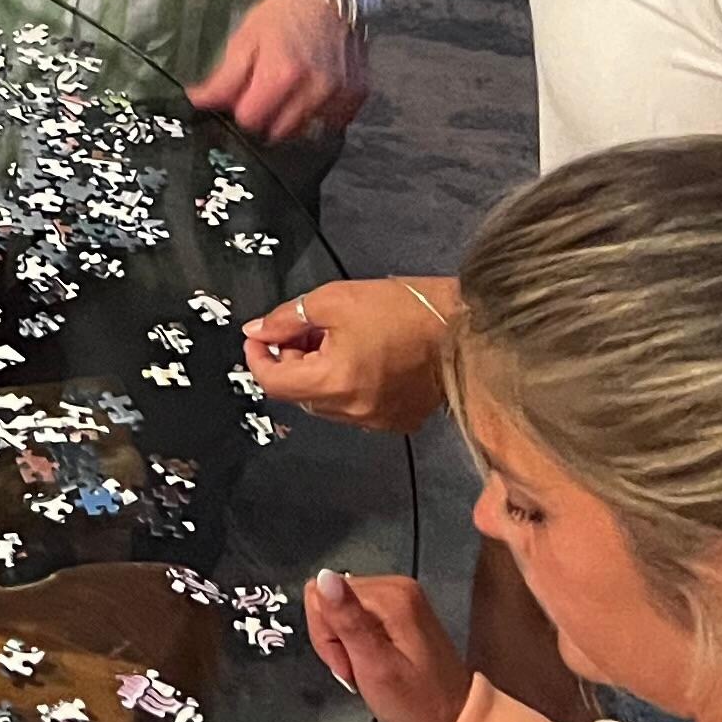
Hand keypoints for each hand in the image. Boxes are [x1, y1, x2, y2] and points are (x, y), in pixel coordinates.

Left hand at [185, 0, 368, 145]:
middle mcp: (315, 90)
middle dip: (266, 117)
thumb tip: (198, 103)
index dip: (241, 110)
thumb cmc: (282, 14)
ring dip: (291, 118)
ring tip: (290, 89)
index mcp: (281, 74)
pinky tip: (312, 91)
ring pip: (304, 132)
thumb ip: (224, 79)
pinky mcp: (357, 96)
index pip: (250, 120)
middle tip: (265, 92)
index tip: (243, 97)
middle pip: (277, 132)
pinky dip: (318, 114)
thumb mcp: (245, 39)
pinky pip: (331, 124)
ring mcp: (339, 95)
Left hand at [240, 277, 450, 432]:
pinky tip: (358, 358)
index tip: (260, 337)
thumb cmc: (403, 309)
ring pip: (325, 403)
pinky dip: (345, 386)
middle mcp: (353, 411)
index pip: (273, 383)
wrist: (465, 325)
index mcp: (334, 382)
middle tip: (302, 329)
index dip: (258, 357)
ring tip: (332, 340)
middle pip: (298, 394)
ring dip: (316, 374)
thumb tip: (256, 332)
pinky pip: (354, 408)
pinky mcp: (399, 421)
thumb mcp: (334, 300)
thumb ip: (288, 318)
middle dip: (290, 361)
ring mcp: (378, 421)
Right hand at [305, 569, 471, 721]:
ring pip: (339, 609)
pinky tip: (373, 664)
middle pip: (330, 599)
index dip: (326, 635)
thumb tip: (323, 575)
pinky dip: (356, 644)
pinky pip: (355, 618)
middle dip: (336, 641)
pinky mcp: (399, 613)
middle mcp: (395, 587)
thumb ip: (348, 620)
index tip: (349, 665)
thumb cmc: (416, 705)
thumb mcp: (376, 667)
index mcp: (391, 595)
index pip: (321, 595)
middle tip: (359, 671)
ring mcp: (399, 599)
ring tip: (367, 671)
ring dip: (344, 644)